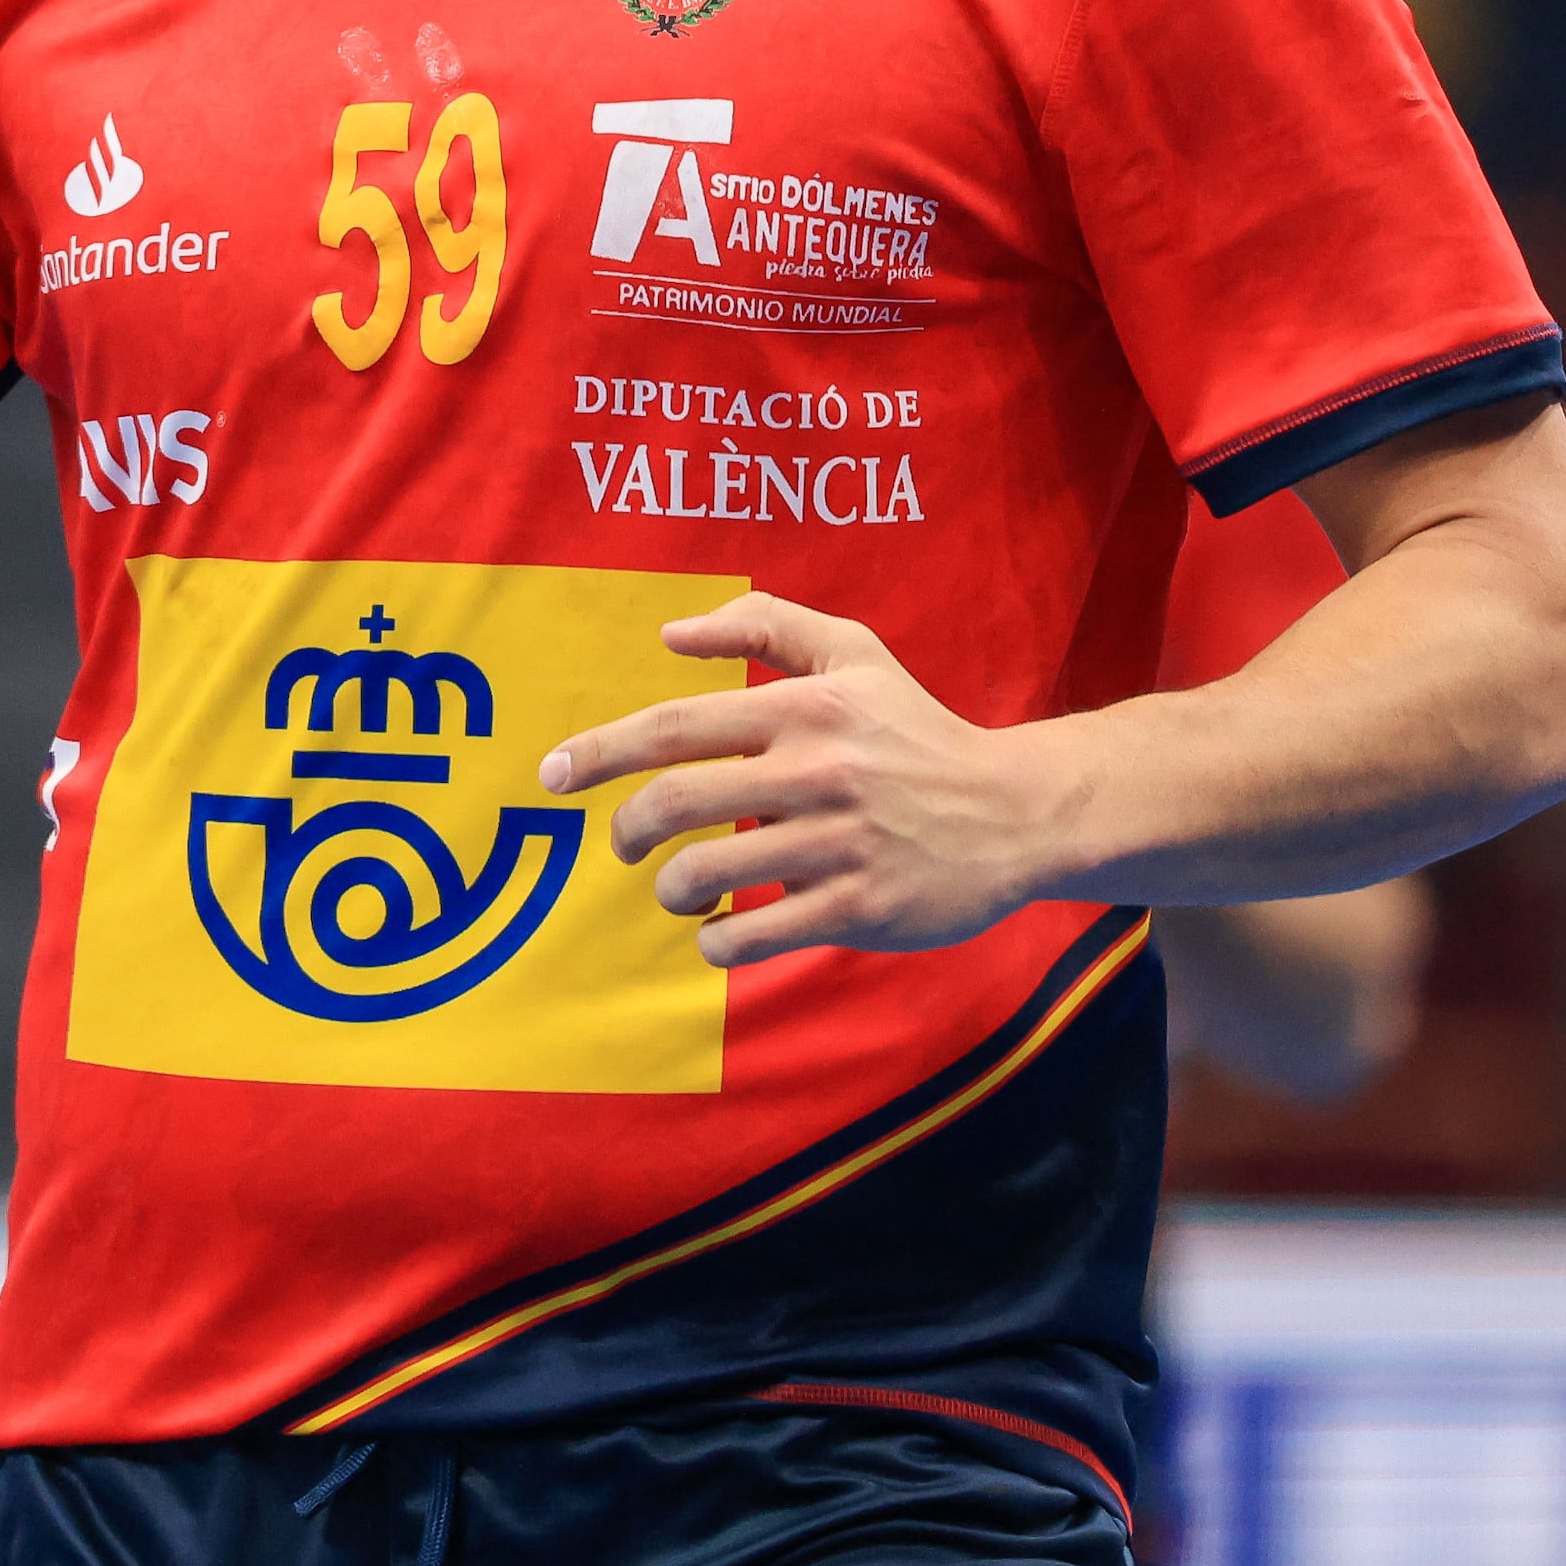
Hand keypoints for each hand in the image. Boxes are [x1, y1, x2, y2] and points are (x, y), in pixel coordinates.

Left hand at [539, 592, 1060, 968]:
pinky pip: (750, 935)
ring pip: (703, 874)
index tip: (550, 775)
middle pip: (672, 803)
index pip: (673, 727)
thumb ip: (765, 625)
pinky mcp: (857, 908)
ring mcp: (836, 844)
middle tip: (622, 842)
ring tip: (682, 888)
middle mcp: (815, 771)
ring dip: (670, 889)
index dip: (598, 752)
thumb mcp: (856, 654)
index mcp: (804, 707)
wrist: (1014, 813)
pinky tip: (721, 930)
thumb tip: (670, 633)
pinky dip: (715, 940)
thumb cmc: (918, 731)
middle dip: (625, 830)